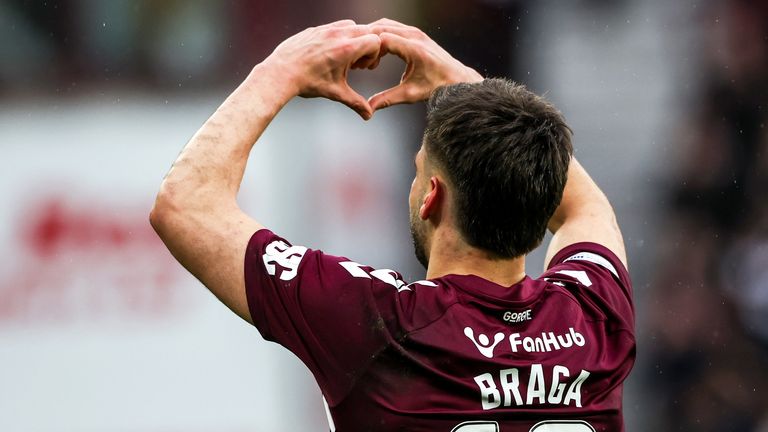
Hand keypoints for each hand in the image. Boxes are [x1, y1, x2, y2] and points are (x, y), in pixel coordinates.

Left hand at [264, 20, 380, 119]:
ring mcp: (326, 29)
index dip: (373, 55)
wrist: (280, 73)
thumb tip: (368, 115)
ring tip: (342, 57)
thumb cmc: (307, 82)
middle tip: (354, 63)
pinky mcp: (315, 29)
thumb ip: (356, 102)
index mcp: (346, 49)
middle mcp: (338, 35)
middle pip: (366, 31)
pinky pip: (334, 26)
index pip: (375, 41)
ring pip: (350, 25)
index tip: (362, 67)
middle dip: (365, 46)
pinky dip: (337, 36)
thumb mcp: (335, 93)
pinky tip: (328, 53)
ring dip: (352, 38)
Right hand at [367, 18, 483, 111]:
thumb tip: (369, 107)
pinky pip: (393, 27)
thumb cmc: (436, 86)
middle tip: (362, 61)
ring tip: (369, 58)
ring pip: (386, 25)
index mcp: (414, 49)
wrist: (456, 79)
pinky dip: (382, 35)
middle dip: (368, 43)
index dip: (369, 52)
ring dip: (374, 38)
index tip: (366, 67)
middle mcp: (415, 36)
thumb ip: (388, 99)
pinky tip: (379, 53)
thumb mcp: (410, 94)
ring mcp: (416, 32)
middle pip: (381, 28)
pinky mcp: (416, 33)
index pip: (382, 39)